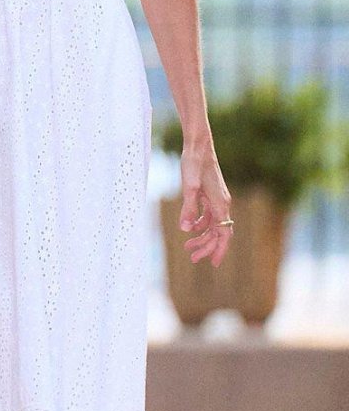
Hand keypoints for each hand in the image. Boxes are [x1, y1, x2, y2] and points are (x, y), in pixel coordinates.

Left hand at [179, 140, 232, 267]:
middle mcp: (222, 203)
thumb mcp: (189, 187)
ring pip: (213, 225)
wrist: (198, 146)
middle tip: (193, 258)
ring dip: (203, 237)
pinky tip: (190, 228)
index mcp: (220, 204)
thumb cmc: (194, 164)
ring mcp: (217, 199)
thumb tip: (186, 230)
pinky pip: (209, 216)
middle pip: (219, 232)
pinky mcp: (210, 195)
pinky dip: (201, 224)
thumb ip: (188, 209)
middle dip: (207, 247)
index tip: (214, 264)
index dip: (220, 249)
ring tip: (188, 247)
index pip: (224, 233)